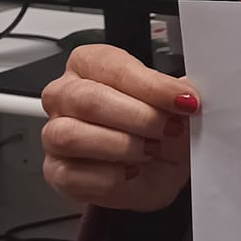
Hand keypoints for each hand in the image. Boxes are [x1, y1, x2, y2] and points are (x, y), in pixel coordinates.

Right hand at [42, 44, 198, 214]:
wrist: (159, 172)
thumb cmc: (160, 132)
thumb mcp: (177, 108)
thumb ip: (178, 94)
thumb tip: (186, 93)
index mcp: (90, 65)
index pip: (111, 66)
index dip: (151, 85)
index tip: (184, 99)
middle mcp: (65, 95)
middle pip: (88, 100)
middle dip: (139, 117)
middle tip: (169, 128)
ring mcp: (54, 134)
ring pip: (73, 136)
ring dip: (124, 146)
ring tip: (150, 149)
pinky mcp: (57, 171)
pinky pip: (76, 174)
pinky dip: (113, 176)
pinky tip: (131, 170)